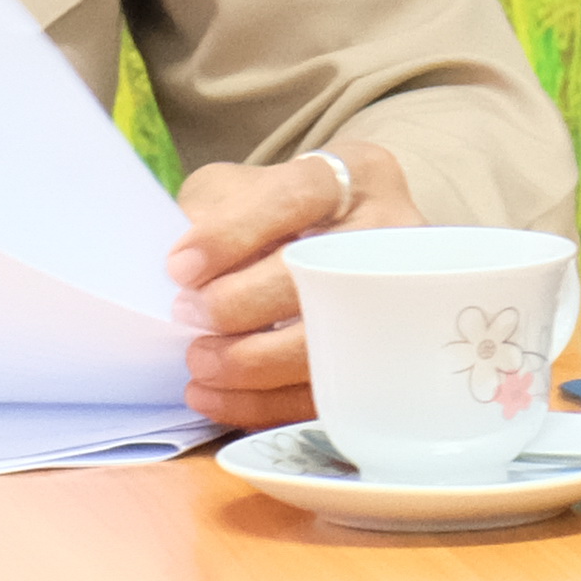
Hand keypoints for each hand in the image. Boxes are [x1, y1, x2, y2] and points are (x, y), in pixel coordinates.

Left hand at [169, 137, 414, 431]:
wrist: (339, 244)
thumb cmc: (277, 213)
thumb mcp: (243, 187)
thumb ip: (212, 212)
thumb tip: (181, 270)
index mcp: (356, 175)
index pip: (299, 196)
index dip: (235, 234)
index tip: (180, 268)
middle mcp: (393, 233)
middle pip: (319, 274)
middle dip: (241, 305)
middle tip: (188, 316)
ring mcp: (400, 300)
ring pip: (330, 342)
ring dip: (252, 363)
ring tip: (200, 363)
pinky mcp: (383, 360)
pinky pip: (327, 394)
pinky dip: (265, 404)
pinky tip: (217, 398)